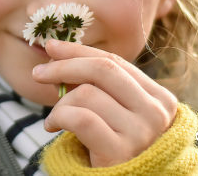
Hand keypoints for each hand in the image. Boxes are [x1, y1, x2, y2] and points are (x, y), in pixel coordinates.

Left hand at [32, 40, 177, 167]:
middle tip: (38, 73)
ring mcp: (142, 132)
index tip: (52, 47)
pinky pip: (80, 118)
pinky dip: (58, 117)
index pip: (115, 62)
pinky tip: (53, 127)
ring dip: (60, 104)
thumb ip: (96, 85)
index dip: (79, 51)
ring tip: (56, 118)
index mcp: (159, 98)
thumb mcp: (112, 111)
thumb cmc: (113, 147)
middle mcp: (156, 113)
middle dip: (64, 66)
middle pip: (102, 69)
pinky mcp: (121, 151)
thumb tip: (56, 52)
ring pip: (86, 93)